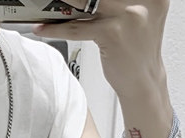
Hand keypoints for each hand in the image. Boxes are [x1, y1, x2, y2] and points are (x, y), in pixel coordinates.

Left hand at [32, 0, 169, 99]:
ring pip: (84, 2)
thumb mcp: (134, 17)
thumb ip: (117, 2)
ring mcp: (127, 15)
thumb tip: (82, 1)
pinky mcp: (112, 33)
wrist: (143, 82)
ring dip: (61, 4)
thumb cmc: (135, 51)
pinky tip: (42, 29)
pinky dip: (56, 29)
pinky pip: (77, 28)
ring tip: (44, 4)